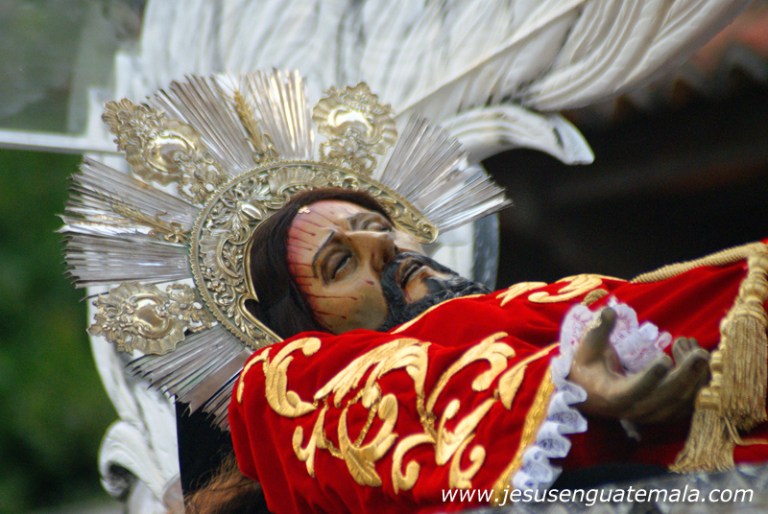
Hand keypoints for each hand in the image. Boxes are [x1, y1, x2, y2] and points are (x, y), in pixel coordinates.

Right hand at [568, 308, 709, 423]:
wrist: (590, 393)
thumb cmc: (588, 367)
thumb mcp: (588, 347)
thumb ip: (600, 329)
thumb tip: (609, 310)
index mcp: (613, 395)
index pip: (634, 389)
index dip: (650, 377)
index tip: (665, 358)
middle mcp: (634, 410)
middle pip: (666, 397)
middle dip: (686, 375)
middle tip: (701, 353)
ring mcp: (651, 415)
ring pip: (681, 401)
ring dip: (694, 375)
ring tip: (696, 348)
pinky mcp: (664, 413)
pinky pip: (687, 403)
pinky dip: (696, 382)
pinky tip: (695, 358)